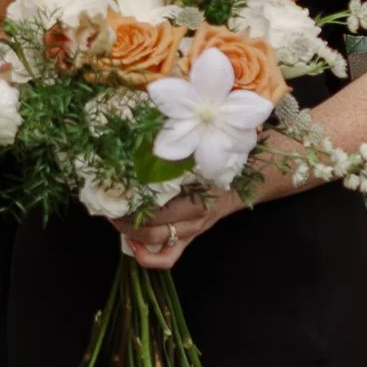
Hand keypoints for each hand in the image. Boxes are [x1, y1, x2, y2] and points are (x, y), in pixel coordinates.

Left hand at [120, 128, 310, 269]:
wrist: (261, 173)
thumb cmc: (233, 151)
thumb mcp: (210, 141)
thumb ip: (184, 135)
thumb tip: (152, 109)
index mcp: (200, 192)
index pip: (158, 209)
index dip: (128, 204)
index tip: (109, 187)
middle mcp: (197, 216)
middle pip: (152, 232)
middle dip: (122, 221)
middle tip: (104, 203)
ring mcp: (195, 229)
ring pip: (158, 247)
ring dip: (130, 236)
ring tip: (114, 219)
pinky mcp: (194, 235)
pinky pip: (170, 257)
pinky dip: (149, 255)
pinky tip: (133, 242)